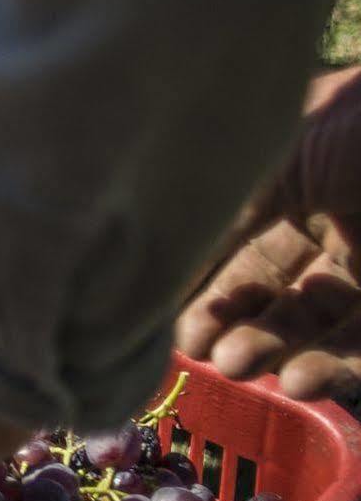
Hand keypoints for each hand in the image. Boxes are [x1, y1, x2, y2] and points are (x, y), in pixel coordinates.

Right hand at [177, 66, 360, 398]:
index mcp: (300, 191)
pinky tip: (298, 378)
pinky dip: (337, 365)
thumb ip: (225, 216)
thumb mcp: (276, 162)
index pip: (246, 259)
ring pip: (324, 327)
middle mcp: (340, 232)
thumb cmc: (360, 121)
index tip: (176, 331)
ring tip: (240, 368)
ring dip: (280, 353)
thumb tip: (160, 268)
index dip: (211, 297)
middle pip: (281, 300)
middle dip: (241, 331)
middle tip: (206, 357)